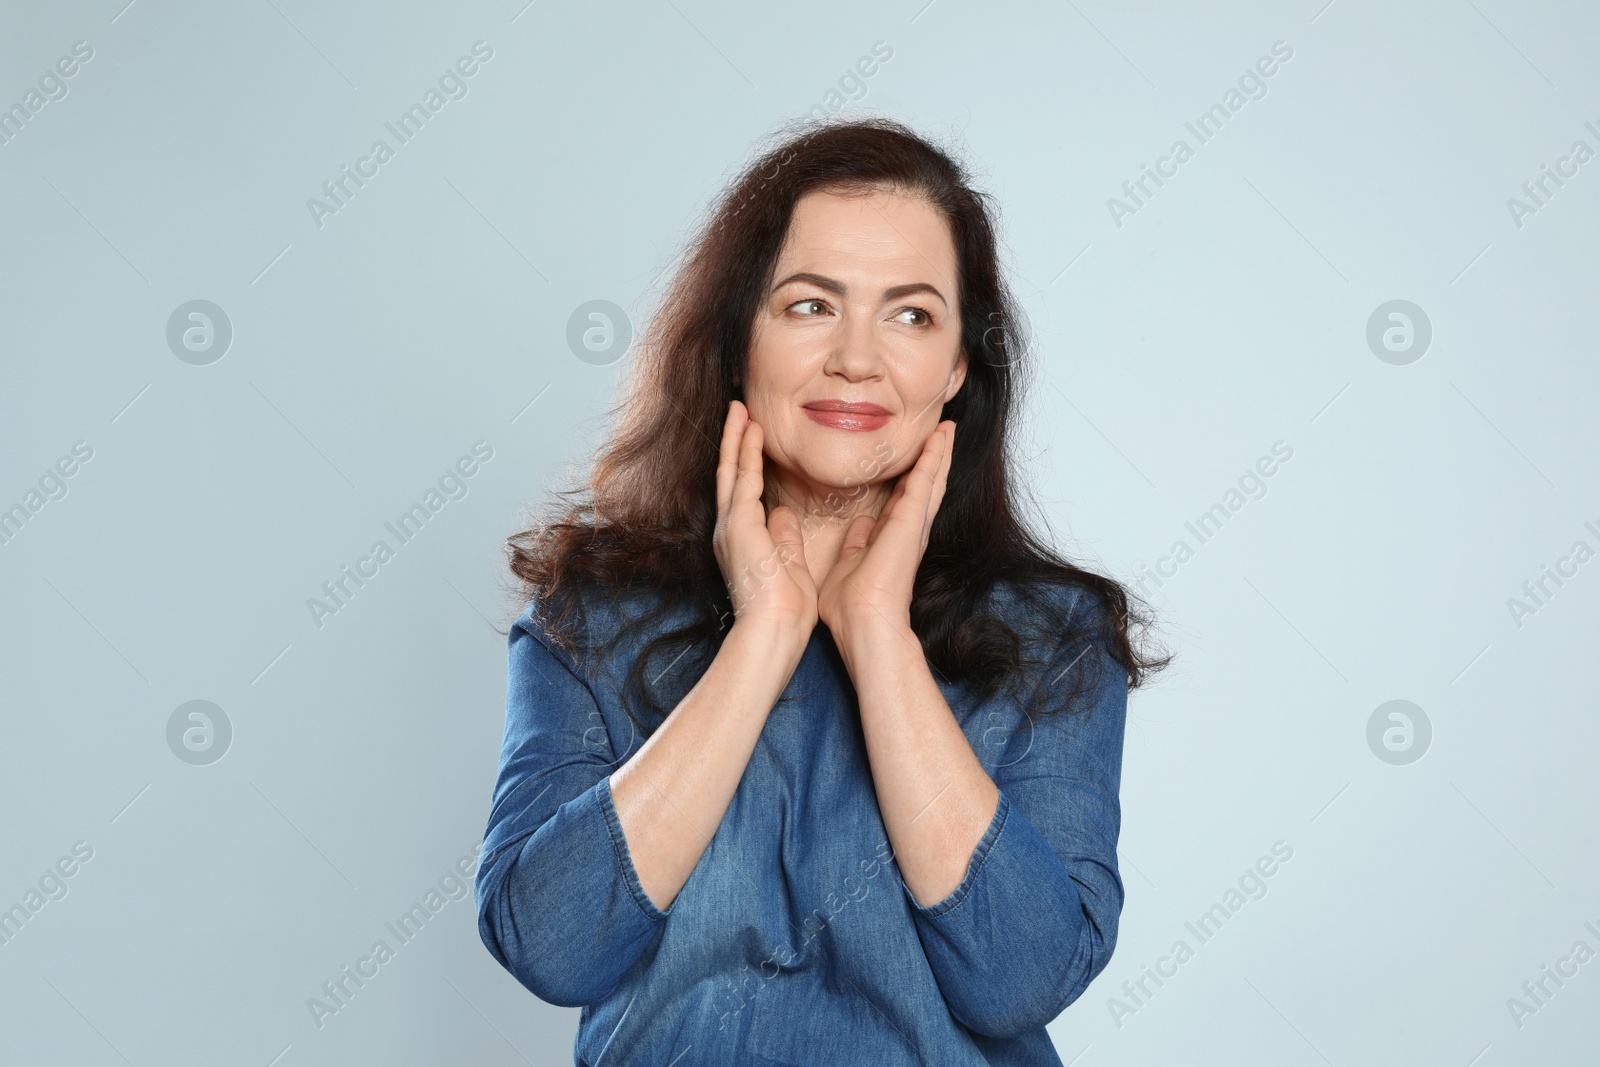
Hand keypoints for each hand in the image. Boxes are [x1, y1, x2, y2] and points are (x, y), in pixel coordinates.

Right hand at [713, 400, 818, 632]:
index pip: (743, 493)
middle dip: (733, 443)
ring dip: (736, 438)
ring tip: (740, 409)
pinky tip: (750, 428)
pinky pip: (742, 479)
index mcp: (742, 542)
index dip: (746, 464)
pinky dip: (745, 451)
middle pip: (729, 476)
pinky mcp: (738, 526)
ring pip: (731, 471)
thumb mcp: (787, 565)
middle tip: (738, 412)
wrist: (772, 632)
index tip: (752, 439)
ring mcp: (730, 527)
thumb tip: (784, 514)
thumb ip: (783, 537)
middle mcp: (729, 531)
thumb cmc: (783, 611)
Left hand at [817, 420, 953, 641]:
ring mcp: (913, 526)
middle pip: (926, 486)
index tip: (918, 455)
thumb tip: (861, 527)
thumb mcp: (848, 564)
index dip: (913, 476)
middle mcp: (909, 531)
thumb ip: (857, 543)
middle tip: (944, 432)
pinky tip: (941, 438)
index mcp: (893, 539)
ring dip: (940, 453)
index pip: (906, 499)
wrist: (863, 623)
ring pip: (932, 480)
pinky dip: (934, 458)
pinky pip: (926, 482)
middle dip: (935, 459)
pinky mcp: (911, 522)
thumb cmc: (851, 606)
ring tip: (949, 429)